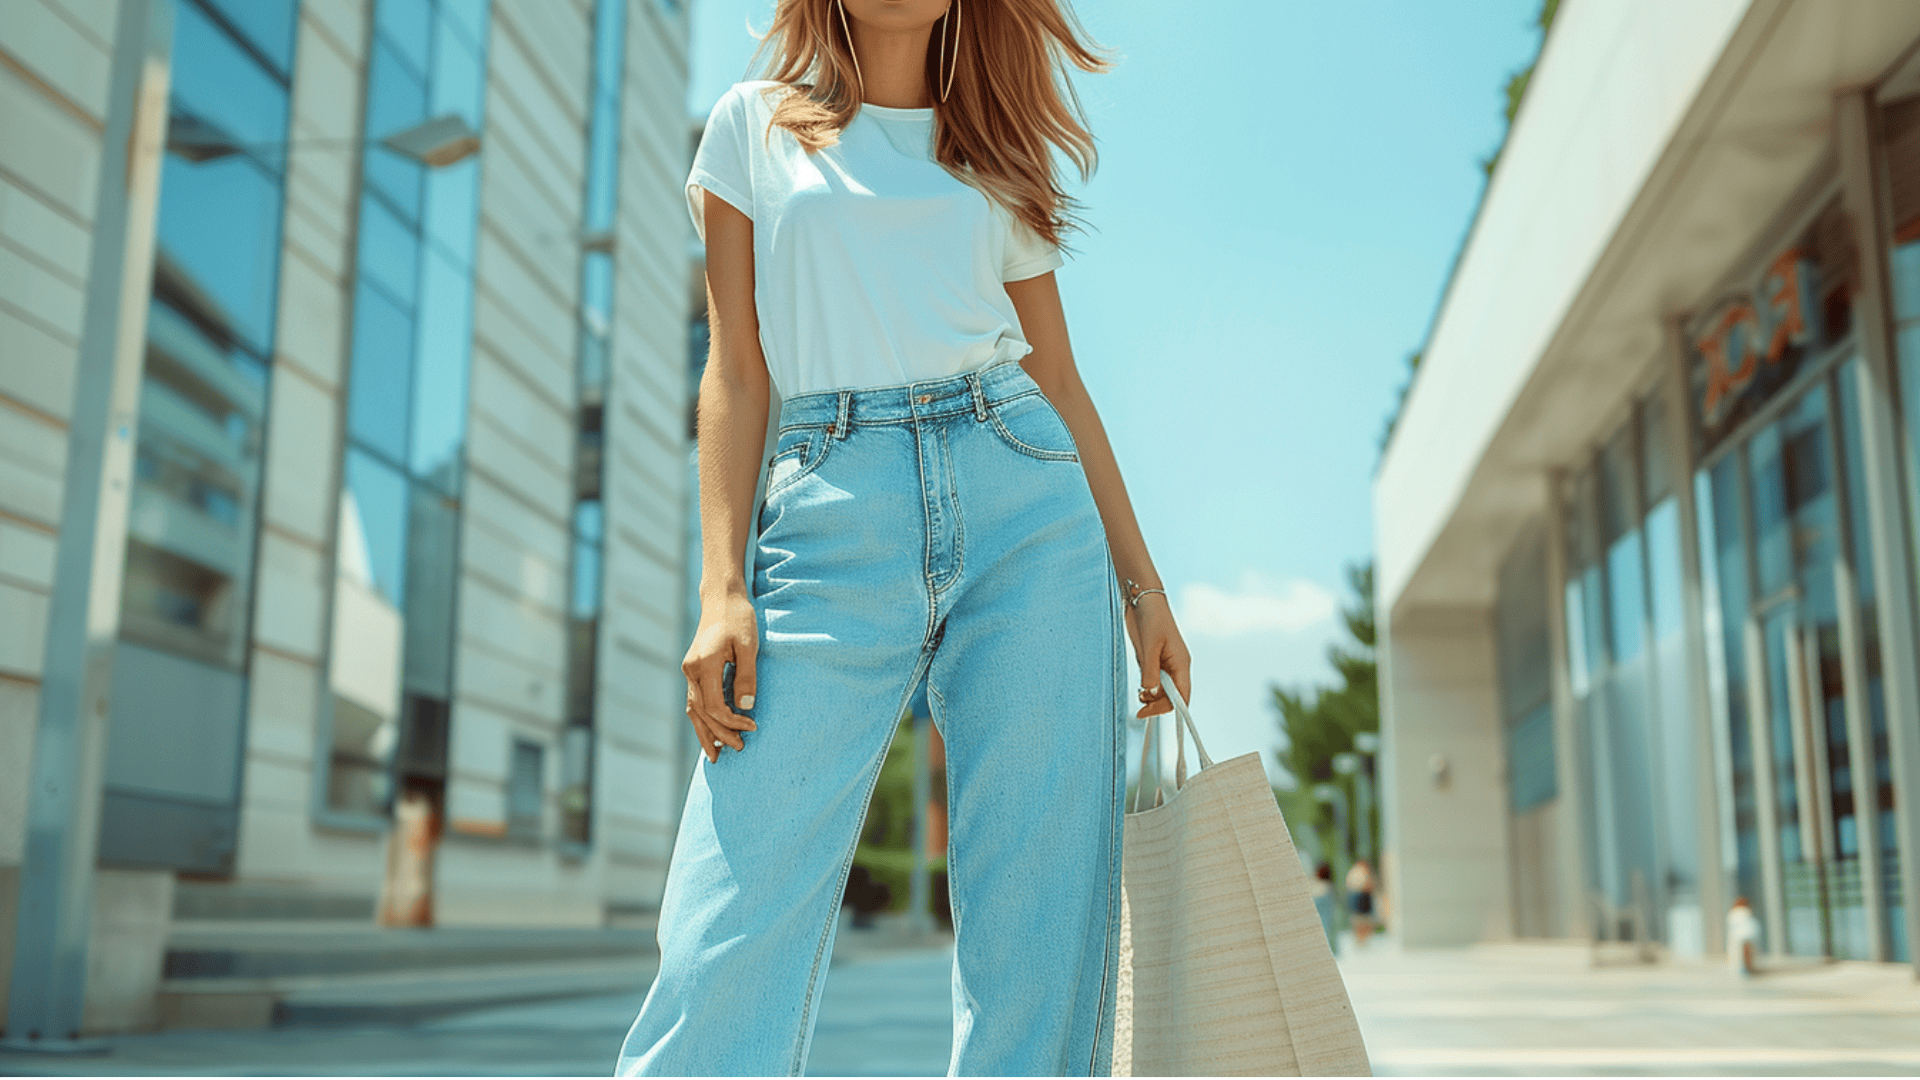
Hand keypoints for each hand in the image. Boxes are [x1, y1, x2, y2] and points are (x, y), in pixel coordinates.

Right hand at [682, 588, 758, 762]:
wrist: (722, 599)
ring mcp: (689, 671)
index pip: (715, 706)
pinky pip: (694, 701)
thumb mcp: (749, 646)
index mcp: (704, 664)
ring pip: (693, 710)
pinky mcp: (692, 670)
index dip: (733, 721)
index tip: (753, 726)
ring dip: (704, 733)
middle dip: (719, 734)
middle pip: (702, 713)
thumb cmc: (739, 619)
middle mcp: (691, 670)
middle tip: (740, 748)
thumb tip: (746, 708)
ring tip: (716, 755)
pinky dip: (701, 719)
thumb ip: (747, 677)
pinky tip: (709, 733)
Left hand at [1124, 591, 1190, 718]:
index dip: (1170, 708)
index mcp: (1181, 664)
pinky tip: (1139, 689)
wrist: (1143, 600)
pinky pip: (1153, 681)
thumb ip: (1150, 670)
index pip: (1182, 695)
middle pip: (1172, 696)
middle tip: (1139, 709)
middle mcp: (1176, 667)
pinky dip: (1147, 689)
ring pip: (1162, 690)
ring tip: (1139, 696)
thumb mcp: (1149, 645)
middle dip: (1158, 705)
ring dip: (1151, 698)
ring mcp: (1164, 664)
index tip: (1150, 713)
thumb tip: (1150, 692)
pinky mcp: (1153, 660)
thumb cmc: (1152, 619)